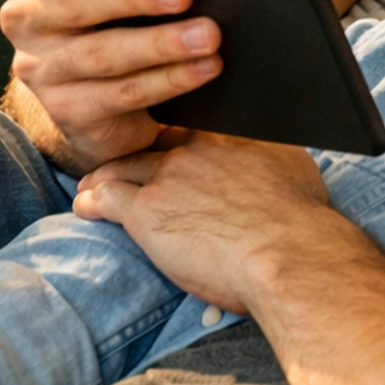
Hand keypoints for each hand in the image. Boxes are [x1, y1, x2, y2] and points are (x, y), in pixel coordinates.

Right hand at [0, 0, 223, 169]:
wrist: (86, 100)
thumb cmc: (106, 20)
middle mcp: (27, 21)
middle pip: (75, 3)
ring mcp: (42, 69)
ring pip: (103, 54)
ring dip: (161, 44)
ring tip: (208, 35)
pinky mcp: (68, 110)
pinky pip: (123, 93)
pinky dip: (170, 79)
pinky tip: (205, 67)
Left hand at [73, 130, 332, 313]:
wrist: (287, 251)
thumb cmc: (300, 220)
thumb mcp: (295, 169)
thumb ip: (273, 157)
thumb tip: (273, 156)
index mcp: (228, 140)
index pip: (188, 132)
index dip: (172, 144)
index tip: (167, 152)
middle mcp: (193, 151)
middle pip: (151, 148)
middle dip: (134, 157)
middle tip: (123, 168)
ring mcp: (166, 178)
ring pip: (122, 168)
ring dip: (104, 177)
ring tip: (92, 187)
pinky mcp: (145, 211)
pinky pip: (106, 198)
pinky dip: (92, 201)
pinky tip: (84, 206)